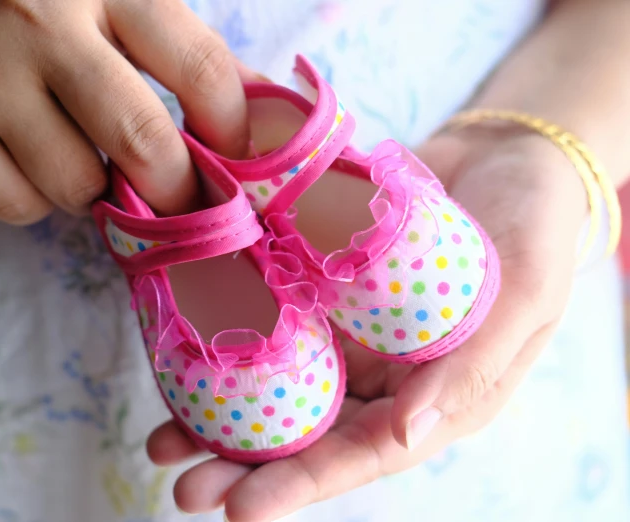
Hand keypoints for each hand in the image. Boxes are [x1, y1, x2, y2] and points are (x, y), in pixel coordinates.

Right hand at [0, 0, 249, 221]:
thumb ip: (176, 43)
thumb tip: (256, 104)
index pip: (201, 69)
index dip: (231, 131)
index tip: (234, 162)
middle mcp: (43, 21)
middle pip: (143, 142)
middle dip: (174, 191)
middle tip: (178, 200)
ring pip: (77, 184)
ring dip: (94, 191)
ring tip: (83, 160)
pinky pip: (17, 203)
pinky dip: (37, 200)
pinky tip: (31, 165)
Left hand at [145, 130, 587, 520]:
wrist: (505, 156)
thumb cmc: (535, 228)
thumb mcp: (526, 298)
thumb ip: (470, 370)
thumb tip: (406, 438)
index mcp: (434, 398)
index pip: (362, 455)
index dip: (302, 486)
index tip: (239, 510)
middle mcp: (381, 375)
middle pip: (308, 432)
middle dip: (244, 465)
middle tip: (184, 487)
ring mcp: (348, 333)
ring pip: (278, 385)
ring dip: (219, 415)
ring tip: (163, 444)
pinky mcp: (322, 289)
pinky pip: (271, 319)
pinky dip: (226, 339)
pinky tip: (179, 355)